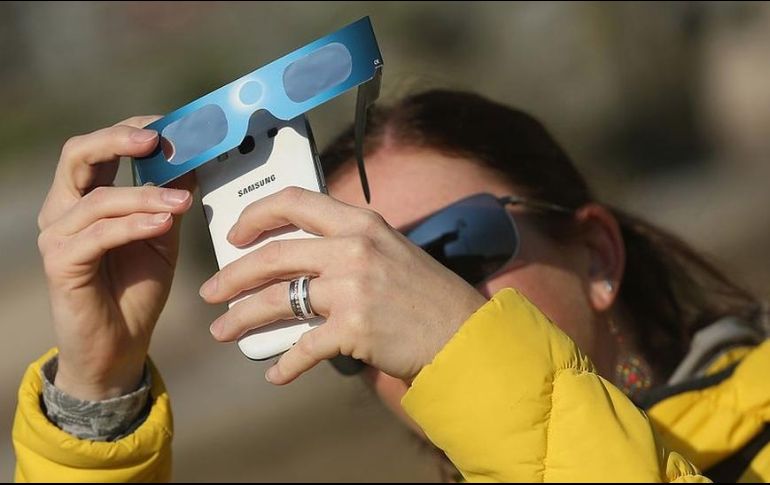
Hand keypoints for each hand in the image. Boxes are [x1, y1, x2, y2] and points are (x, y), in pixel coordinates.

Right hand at [37, 116, 194, 399]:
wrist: (120, 346)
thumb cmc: (137, 289)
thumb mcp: (162, 236)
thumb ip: (170, 199)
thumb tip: (193, 159)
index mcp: (85, 198)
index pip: (98, 148)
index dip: (130, 130)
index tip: (171, 125)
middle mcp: (63, 211)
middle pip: (78, 154)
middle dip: (118, 139)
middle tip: (158, 138)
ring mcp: (58, 237)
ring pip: (98, 199)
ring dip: (145, 194)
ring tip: (182, 200)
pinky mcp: (61, 265)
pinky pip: (99, 235)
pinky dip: (134, 224)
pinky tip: (165, 221)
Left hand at [199, 187, 486, 383]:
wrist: (462, 334)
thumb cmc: (425, 294)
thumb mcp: (389, 249)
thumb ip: (347, 244)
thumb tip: (297, 257)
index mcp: (360, 222)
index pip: (293, 202)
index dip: (255, 216)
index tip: (235, 234)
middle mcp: (352, 248)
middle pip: (272, 256)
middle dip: (231, 276)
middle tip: (210, 293)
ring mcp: (352, 289)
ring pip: (276, 300)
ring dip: (241, 318)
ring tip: (223, 331)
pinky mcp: (353, 329)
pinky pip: (303, 348)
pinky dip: (285, 365)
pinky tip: (274, 375)